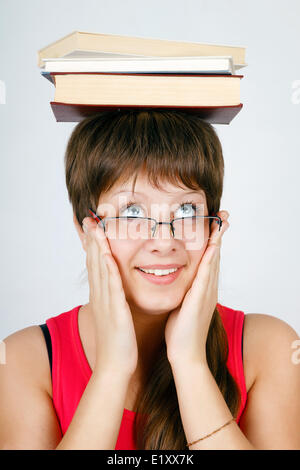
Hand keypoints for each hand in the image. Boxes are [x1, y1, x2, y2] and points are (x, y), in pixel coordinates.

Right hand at [82, 216, 137, 376]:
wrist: (115, 365)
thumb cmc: (119, 342)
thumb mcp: (114, 315)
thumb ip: (115, 300)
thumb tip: (118, 289)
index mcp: (101, 296)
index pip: (96, 265)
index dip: (93, 245)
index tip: (93, 227)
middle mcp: (100, 296)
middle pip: (94, 263)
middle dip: (92, 240)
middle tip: (89, 219)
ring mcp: (105, 302)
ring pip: (100, 270)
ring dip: (97, 248)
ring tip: (95, 228)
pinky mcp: (114, 310)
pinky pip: (111, 286)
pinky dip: (107, 269)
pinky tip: (106, 255)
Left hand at [164, 211, 229, 367]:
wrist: (185, 353)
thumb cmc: (181, 331)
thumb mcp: (182, 305)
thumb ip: (182, 291)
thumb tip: (172, 280)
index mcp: (203, 288)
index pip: (208, 259)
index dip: (212, 241)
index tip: (213, 223)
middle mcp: (208, 288)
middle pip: (214, 255)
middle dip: (219, 234)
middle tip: (224, 215)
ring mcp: (206, 292)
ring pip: (213, 260)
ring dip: (217, 240)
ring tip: (221, 222)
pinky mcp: (200, 298)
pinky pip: (206, 274)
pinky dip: (210, 258)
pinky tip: (212, 245)